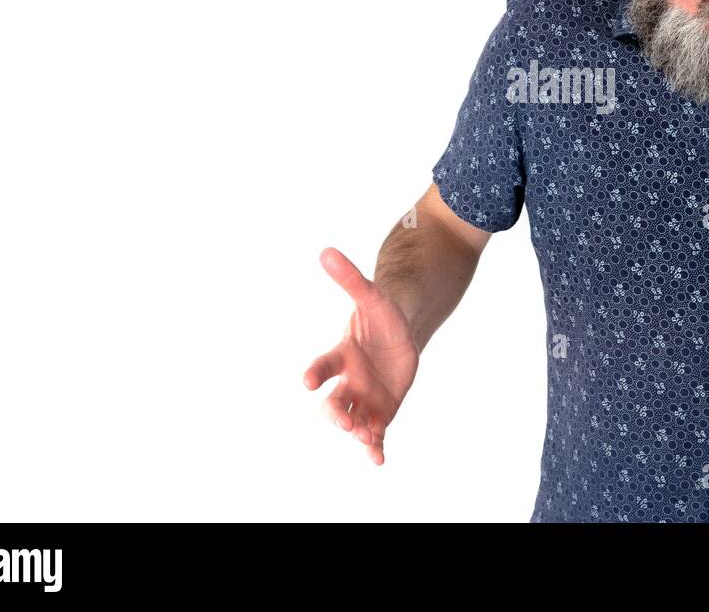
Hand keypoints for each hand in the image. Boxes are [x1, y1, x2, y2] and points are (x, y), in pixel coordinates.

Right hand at [303, 247, 419, 464]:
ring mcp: (365, 398)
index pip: (324, 364)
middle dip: (336, 413)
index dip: (316, 372)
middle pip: (334, 402)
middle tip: (344, 421)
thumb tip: (326, 250)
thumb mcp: (371, 297)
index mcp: (343, 354)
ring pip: (353, 420)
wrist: (400, 334)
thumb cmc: (381, 315)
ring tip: (366, 437)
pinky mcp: (382, 410)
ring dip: (357, 430)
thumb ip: (350, 279)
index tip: (307, 381)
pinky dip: (374, 446)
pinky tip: (378, 459)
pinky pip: (375, 432)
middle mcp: (349, 380)